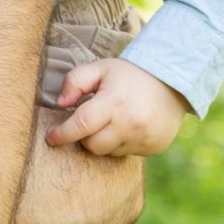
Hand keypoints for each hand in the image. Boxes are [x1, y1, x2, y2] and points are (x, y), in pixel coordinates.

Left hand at [47, 58, 188, 156]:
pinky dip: (121, 144)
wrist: (173, 82)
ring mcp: (143, 138)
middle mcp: (130, 123)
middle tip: (91, 121)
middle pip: (92, 145)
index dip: (62, 134)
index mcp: (114, 102)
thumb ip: (75, 81)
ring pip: (108, 152)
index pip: (81, 125)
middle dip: (85, 136)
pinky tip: (129, 127)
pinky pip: (126, 154)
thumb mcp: (101, 68)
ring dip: (104, 141)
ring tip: (114, 121)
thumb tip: (60, 104)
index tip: (51, 137)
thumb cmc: (130, 75)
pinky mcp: (153, 147)